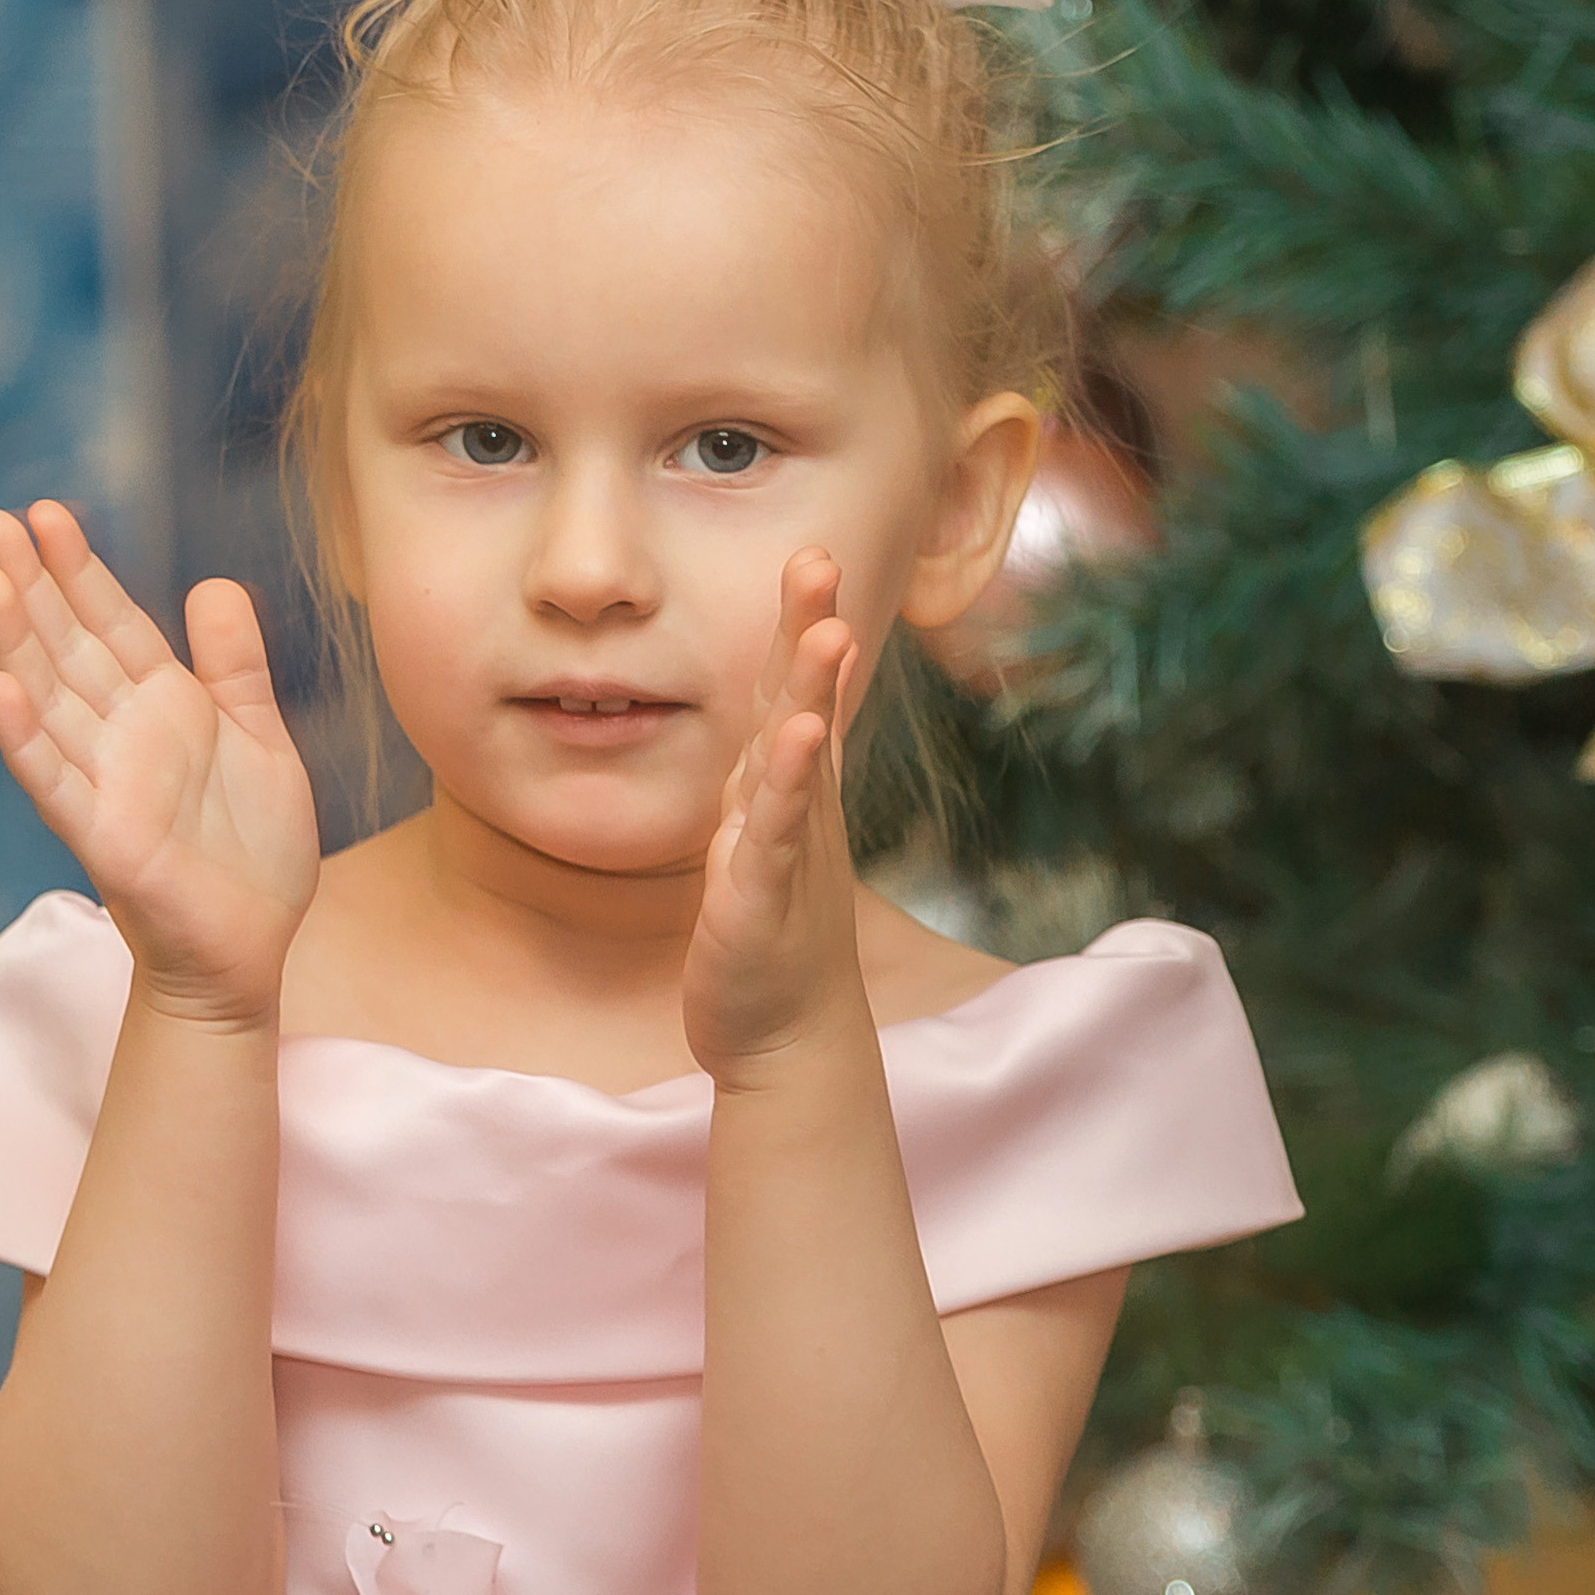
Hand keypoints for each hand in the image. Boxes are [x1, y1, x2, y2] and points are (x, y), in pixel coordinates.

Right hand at [0, 502, 319, 1025]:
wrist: (252, 946)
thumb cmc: (251, 849)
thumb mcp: (260, 737)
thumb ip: (235, 665)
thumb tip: (212, 583)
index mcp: (161, 707)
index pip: (111, 623)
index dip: (79, 569)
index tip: (43, 513)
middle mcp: (121, 736)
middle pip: (66, 648)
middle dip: (30, 585)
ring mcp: (104, 784)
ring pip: (47, 701)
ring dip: (12, 644)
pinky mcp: (102, 838)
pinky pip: (54, 782)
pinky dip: (24, 739)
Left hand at [682, 550, 867, 1084]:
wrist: (788, 1038)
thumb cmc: (772, 935)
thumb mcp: (764, 836)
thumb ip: (772, 773)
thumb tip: (787, 712)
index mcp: (787, 789)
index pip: (793, 691)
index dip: (800, 626)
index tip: (812, 556)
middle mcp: (797, 806)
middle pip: (804, 703)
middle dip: (811, 628)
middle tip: (820, 556)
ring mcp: (788, 847)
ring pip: (799, 756)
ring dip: (814, 691)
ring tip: (830, 629)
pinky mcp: (766, 894)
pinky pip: (778, 828)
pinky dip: (790, 780)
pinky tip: (803, 734)